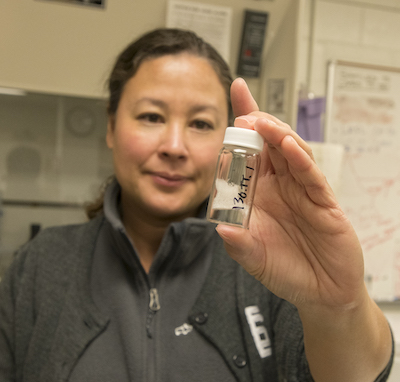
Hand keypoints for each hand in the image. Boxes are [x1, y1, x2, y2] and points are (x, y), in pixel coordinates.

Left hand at [217, 78, 365, 310]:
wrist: (320, 293)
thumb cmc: (286, 270)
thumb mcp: (253, 258)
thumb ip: (237, 243)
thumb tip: (220, 227)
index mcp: (260, 193)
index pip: (249, 152)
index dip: (243, 125)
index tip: (235, 94)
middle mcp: (281, 186)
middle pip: (270, 144)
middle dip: (258, 125)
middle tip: (244, 116)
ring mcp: (303, 191)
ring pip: (292, 153)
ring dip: (277, 136)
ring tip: (262, 124)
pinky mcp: (324, 202)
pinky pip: (312, 177)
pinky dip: (301, 160)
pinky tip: (289, 148)